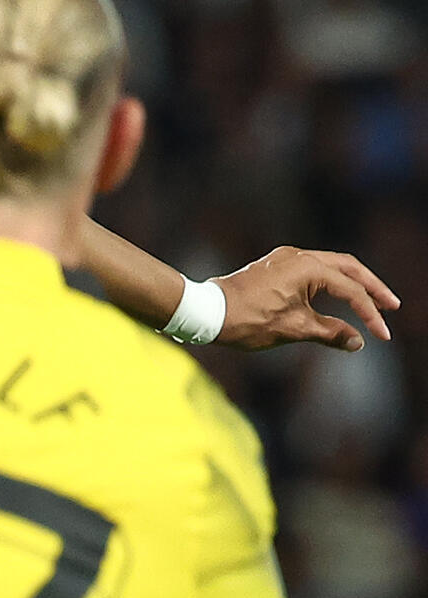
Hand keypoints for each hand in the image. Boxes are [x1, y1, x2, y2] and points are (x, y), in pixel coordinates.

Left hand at [214, 246, 398, 351]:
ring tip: (372, 302)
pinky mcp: (275, 267)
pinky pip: (313, 271)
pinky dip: (332, 283)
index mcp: (306, 267)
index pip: (350, 290)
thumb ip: (330, 333)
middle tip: (392, 306)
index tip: (381, 335)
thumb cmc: (247, 320)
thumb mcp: (294, 329)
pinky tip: (339, 297)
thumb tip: (357, 341)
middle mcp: (297, 256)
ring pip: (330, 266)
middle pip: (347, 267)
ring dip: (352, 283)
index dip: (370, 313)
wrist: (206, 312)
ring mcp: (284, 259)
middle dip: (371, 287)